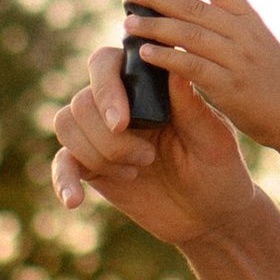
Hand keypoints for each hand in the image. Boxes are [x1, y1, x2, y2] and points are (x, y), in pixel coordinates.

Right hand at [50, 42, 259, 248]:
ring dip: (96, 154)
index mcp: (147, 86)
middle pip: (82, 101)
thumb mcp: (212, 138)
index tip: (121, 123)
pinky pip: (62, 163)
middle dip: (108, 137)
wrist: (209, 216)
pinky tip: (74, 199)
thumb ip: (190, 104)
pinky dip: (62, 180)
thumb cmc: (218, 169)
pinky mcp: (92, 166)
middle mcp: (119, 104)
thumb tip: (172, 63)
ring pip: (67, 125)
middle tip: (148, 158)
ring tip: (134, 172)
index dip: (105, 89)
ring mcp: (101, 134)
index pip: (105, 64)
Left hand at [122, 0, 279, 155]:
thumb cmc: (274, 82)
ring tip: (128, 23)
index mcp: (248, 18)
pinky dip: (165, 57)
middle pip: (192, 6)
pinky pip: (190, 66)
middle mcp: (242, 33)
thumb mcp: (257, 44)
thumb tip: (188, 17)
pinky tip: (145, 54)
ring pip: (187, 34)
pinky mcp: (229, 86)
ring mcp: (236, 58)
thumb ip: (229, 30)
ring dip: (154, 26)